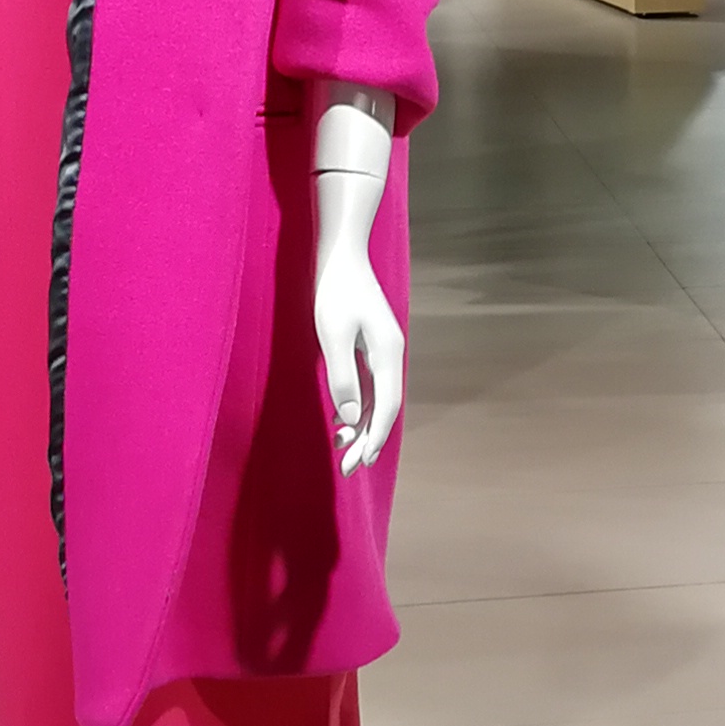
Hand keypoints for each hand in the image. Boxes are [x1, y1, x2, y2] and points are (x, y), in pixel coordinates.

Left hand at [315, 258, 403, 472]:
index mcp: (389, 354)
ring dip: (361, 425)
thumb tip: (352, 417)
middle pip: (384, 408)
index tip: (361, 462)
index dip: (375, 437)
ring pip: (377, 399)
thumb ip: (343, 378)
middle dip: (368, 440)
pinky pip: (368, 385)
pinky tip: (341, 420)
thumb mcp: (333, 336)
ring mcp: (381, 352)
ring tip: (340, 448)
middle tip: (348, 469)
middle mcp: (391, 356)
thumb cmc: (335, 292)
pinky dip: (357, 406)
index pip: (387, 406)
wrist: (341, 256)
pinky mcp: (369, 347)